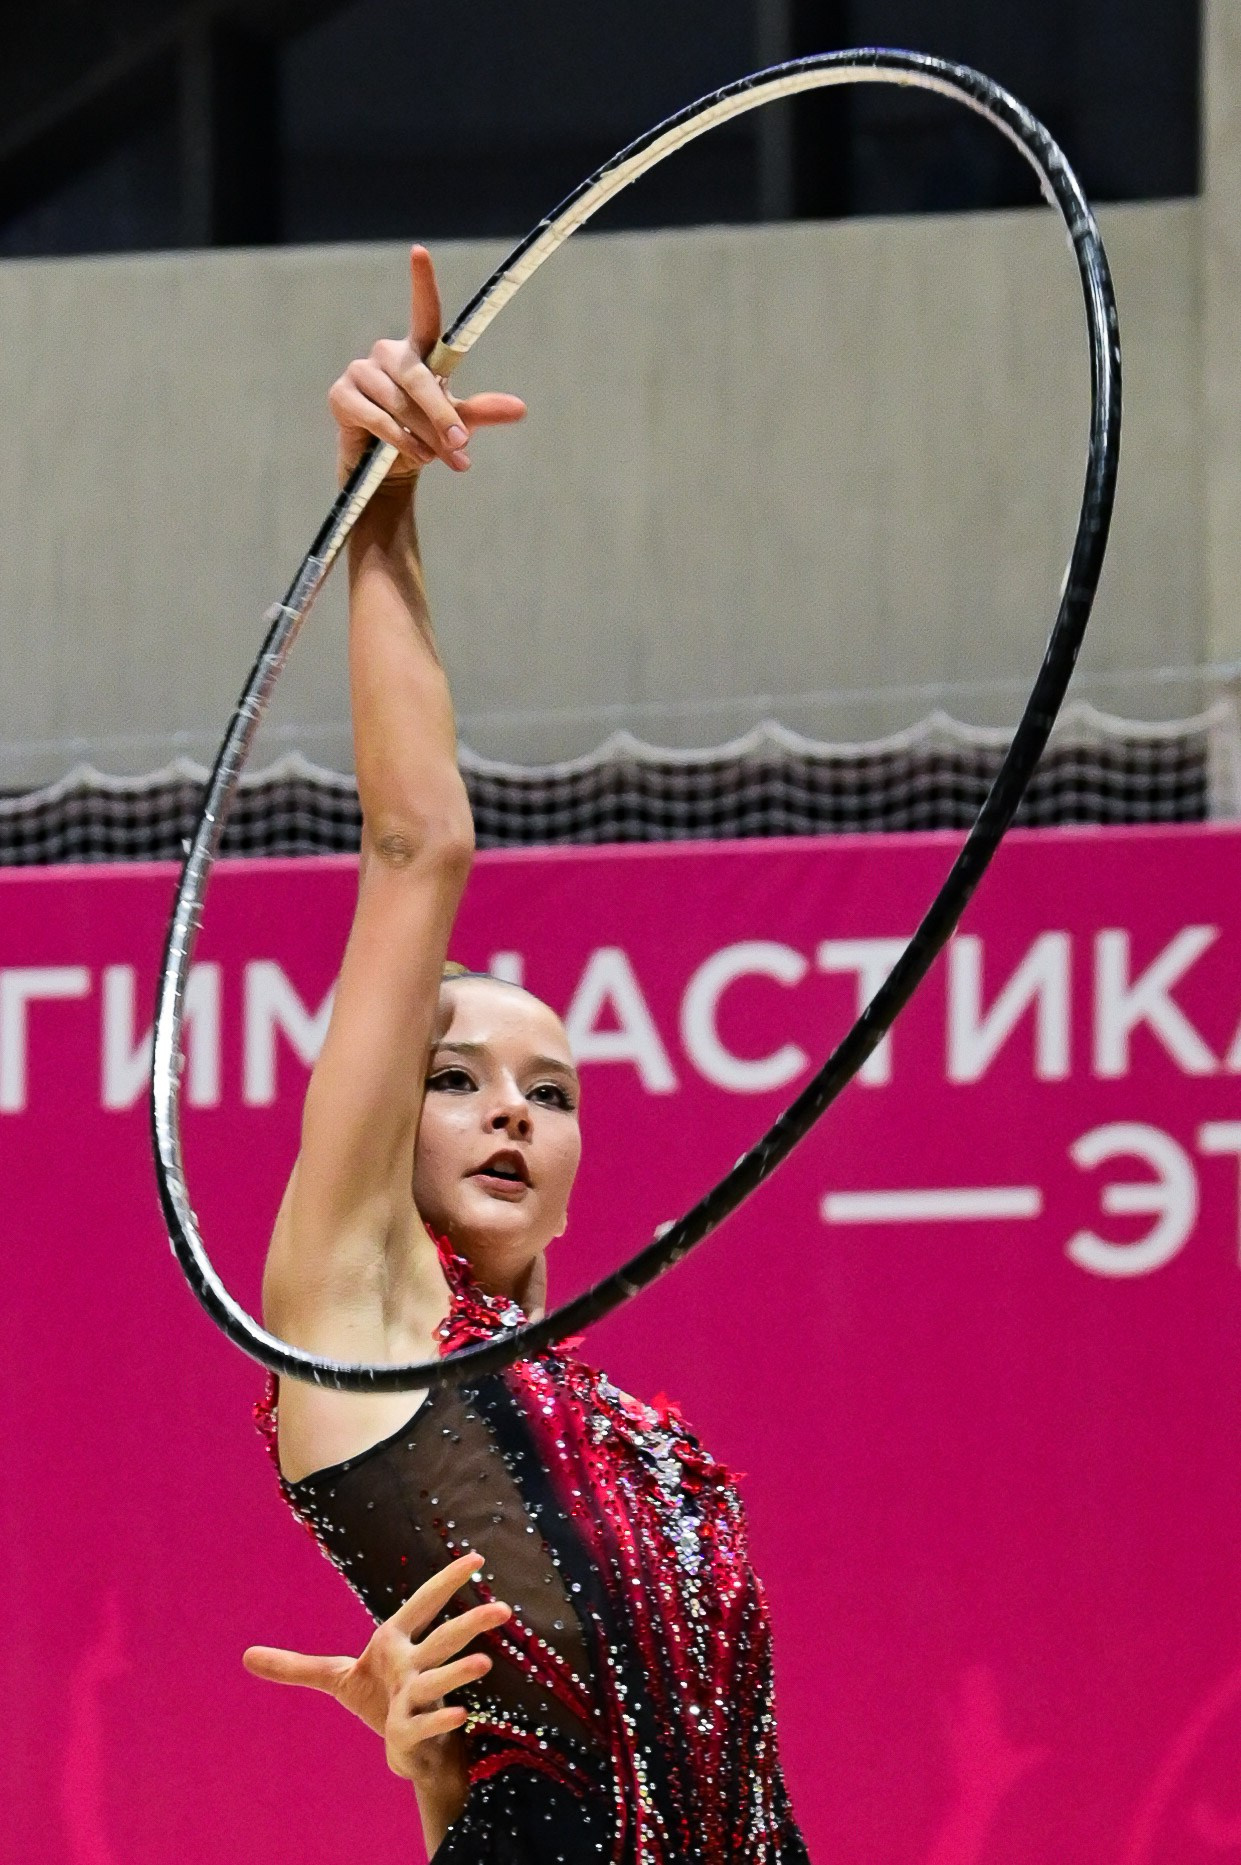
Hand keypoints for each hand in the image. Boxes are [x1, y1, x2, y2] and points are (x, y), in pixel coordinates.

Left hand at [243, 1549, 510, 1781]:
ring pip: (440, 1681)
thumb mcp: (338, 1679)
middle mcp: (413, 1666)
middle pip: (442, 1640)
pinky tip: (461, 1715)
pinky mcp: (412, 1731)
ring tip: (484, 1663)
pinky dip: (442, 1719)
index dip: (447, 1581)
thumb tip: (244, 1655)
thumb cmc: (381, 1702)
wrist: (401, 1750)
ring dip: (460, 1671)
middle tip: (501, 1607)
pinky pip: (428, 1724)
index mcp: (397, 1645)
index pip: (424, 1605)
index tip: (477, 1557)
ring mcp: (416, 1699)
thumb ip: (296, 1667)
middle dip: (471, 1623)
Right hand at [328, 245, 525, 485]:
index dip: (422, 284)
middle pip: (418, 377)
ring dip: (423, 435)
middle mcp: (388, 354)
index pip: (424, 313)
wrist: (385, 471)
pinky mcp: (342, 396)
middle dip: (441, 414)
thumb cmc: (422, 437)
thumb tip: (521, 409)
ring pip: (400, 403)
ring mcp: (361, 372)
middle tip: (461, 444)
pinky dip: (399, 439)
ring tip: (435, 457)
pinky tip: (412, 454)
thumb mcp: (456, 424)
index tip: (419, 252)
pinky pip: (377, 418)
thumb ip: (482, 412)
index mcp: (417, 352)